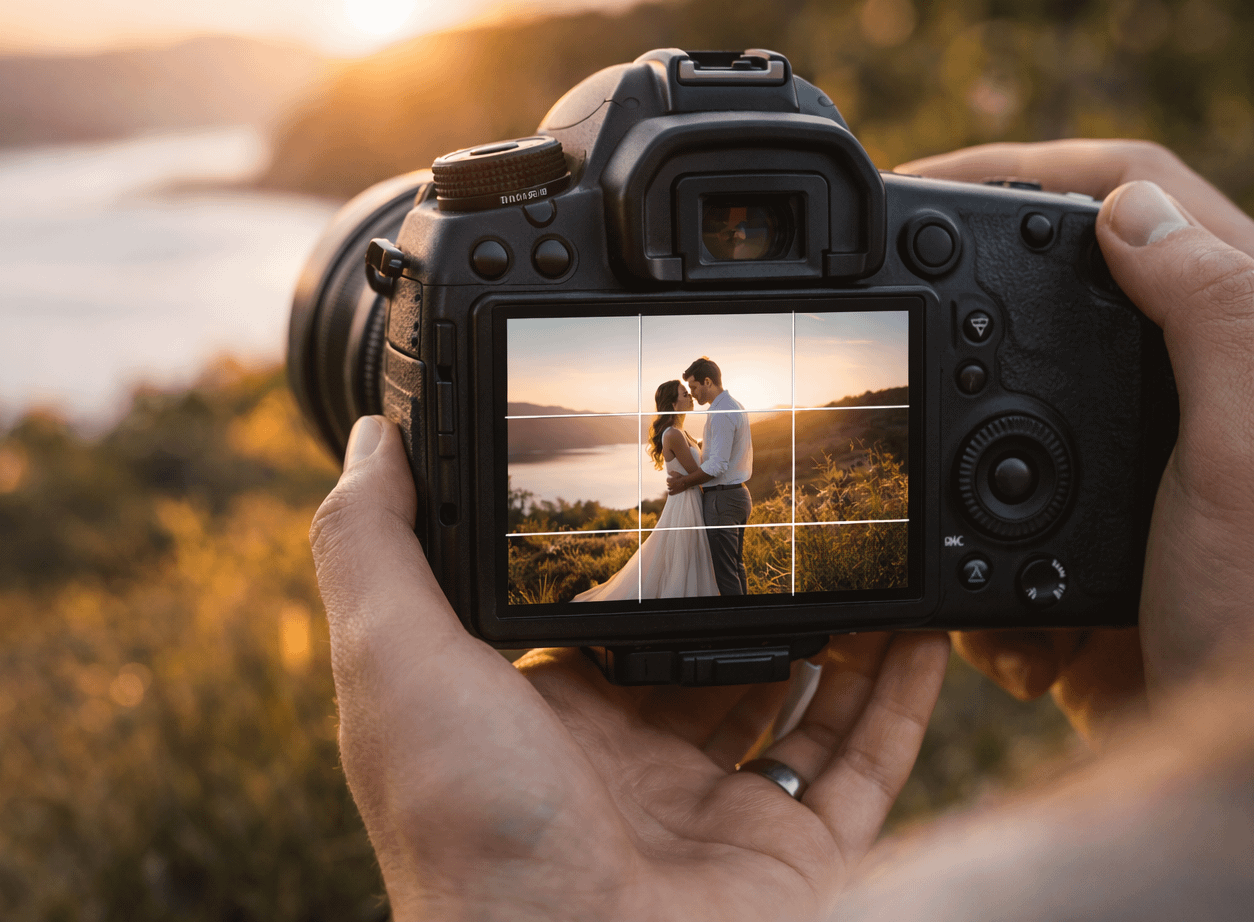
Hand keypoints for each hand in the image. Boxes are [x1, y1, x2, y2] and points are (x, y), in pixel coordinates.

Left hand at [311, 416, 948, 921]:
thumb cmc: (465, 828)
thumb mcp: (393, 657)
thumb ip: (375, 542)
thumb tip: (375, 439)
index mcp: (540, 715)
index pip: (599, 616)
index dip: (637, 557)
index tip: (673, 487)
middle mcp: (629, 763)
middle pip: (706, 656)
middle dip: (749, 590)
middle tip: (793, 510)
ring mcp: (713, 814)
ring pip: (796, 704)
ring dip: (838, 633)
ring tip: (871, 556)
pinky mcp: (792, 858)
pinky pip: (865, 768)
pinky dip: (901, 701)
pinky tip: (923, 632)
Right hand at [897, 140, 1253, 739]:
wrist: (1236, 770)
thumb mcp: (1245, 457)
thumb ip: (1212, 316)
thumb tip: (1126, 210)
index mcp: (1237, 339)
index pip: (1135, 196)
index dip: (1026, 168)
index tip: (923, 188)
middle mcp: (1190, 384)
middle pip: (1053, 291)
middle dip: (964, 320)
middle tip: (885, 322)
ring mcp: (1134, 466)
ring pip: (1003, 415)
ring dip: (955, 471)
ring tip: (921, 500)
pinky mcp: (1090, 539)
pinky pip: (993, 522)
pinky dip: (975, 571)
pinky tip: (998, 622)